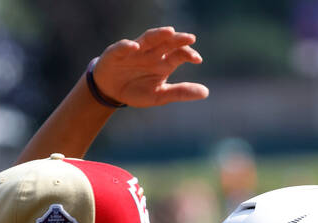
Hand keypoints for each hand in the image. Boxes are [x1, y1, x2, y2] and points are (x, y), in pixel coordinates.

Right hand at [91, 27, 207, 107]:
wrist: (111, 91)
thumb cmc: (137, 90)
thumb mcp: (160, 96)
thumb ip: (181, 93)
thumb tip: (206, 92)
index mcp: (164, 62)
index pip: (179, 54)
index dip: (188, 54)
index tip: (198, 59)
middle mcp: (151, 53)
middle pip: (167, 42)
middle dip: (178, 39)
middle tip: (190, 38)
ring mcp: (134, 51)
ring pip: (147, 39)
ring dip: (158, 35)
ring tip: (169, 32)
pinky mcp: (116, 53)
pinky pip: (122, 48)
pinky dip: (127, 46)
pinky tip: (135, 47)